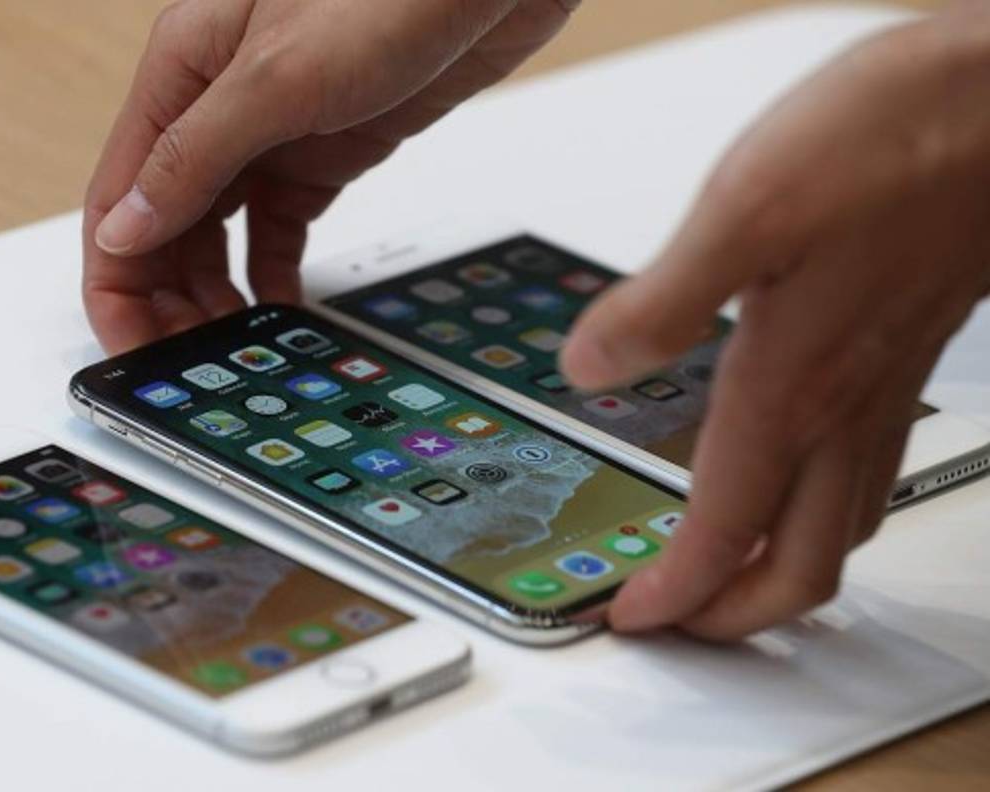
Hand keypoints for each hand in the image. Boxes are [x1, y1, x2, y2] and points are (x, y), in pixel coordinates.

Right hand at [83, 0, 576, 352]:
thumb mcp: (278, 78)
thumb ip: (195, 156)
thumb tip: (124, 229)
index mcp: (182, 73)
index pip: (119, 195)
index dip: (116, 279)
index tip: (128, 345)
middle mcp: (218, 105)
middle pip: (164, 221)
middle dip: (166, 297)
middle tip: (185, 365)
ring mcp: (273, 130)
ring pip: (219, 229)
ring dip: (216, 291)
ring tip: (230, 348)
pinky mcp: (326, 149)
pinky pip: (280, 224)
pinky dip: (275, 270)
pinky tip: (278, 310)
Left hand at [561, 3, 989, 639]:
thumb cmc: (899, 138)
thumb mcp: (748, 208)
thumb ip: (661, 302)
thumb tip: (588, 367)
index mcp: (791, 384)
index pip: (726, 531)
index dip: (675, 593)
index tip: (631, 620)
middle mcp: (845, 403)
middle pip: (802, 563)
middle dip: (737, 615)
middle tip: (681, 624)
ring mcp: (886, 384)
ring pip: (845, 525)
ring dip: (784, 570)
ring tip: (730, 575)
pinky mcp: (907, 348)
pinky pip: (868, 469)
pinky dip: (825, 507)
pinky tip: (795, 474)